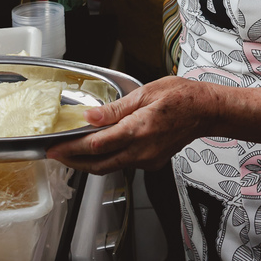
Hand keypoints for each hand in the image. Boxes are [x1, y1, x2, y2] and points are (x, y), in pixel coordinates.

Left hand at [46, 76, 216, 173]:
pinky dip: (108, 159)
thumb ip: (115, 108)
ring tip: (73, 152)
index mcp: (137, 130)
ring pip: (110, 167)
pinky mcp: (152, 163)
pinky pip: (124, 165)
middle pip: (98, 165)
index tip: (54, 149)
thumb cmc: (182, 96)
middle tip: (57, 155)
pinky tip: (102, 149)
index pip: (95, 146)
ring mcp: (147, 160)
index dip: (71, 149)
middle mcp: (141, 150)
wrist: (206, 111)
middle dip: (73, 162)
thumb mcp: (145, 93)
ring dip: (89, 162)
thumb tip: (90, 116)